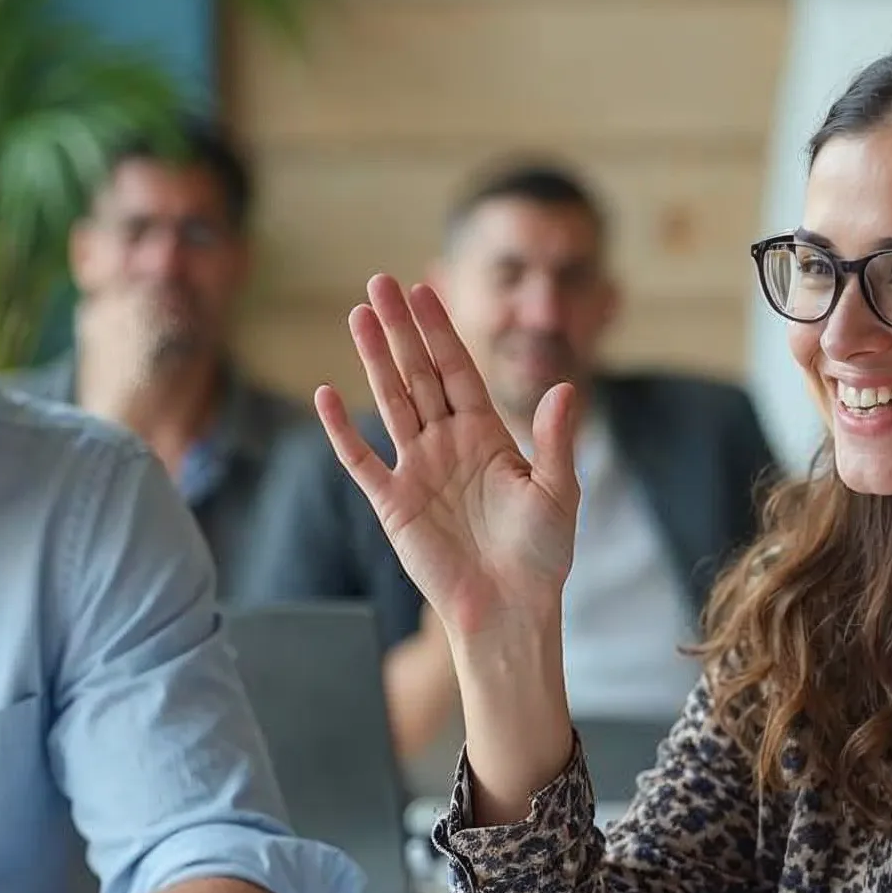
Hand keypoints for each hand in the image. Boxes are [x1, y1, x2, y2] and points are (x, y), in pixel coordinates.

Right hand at [315, 275, 579, 643]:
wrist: (511, 610)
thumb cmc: (540, 555)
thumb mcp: (558, 492)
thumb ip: (557, 440)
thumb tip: (565, 389)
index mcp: (487, 435)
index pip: (457, 369)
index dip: (439, 330)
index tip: (421, 290)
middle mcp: (448, 444)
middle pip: (418, 373)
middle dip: (400, 329)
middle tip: (378, 282)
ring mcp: (417, 470)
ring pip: (390, 402)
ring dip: (373, 360)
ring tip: (356, 315)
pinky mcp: (393, 503)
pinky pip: (362, 460)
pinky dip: (343, 430)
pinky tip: (326, 394)